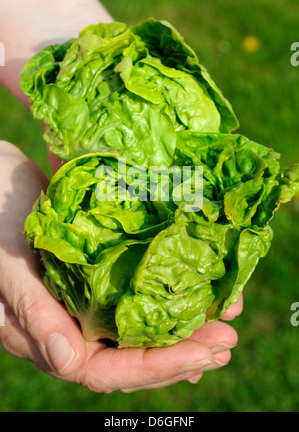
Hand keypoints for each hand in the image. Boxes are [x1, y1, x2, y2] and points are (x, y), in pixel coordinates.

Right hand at [0, 141, 241, 392]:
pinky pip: (137, 297)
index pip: (103, 370)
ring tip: (226, 323)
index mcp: (45, 335)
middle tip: (227, 341)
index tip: (202, 353)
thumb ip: (33, 314)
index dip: (155, 367)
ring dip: (184, 331)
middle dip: (182, 353)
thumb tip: (69, 363)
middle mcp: (70, 327)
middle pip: (131, 357)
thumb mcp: (8, 267)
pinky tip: (198, 304)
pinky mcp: (98, 275)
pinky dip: (168, 302)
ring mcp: (86, 302)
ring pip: (139, 331)